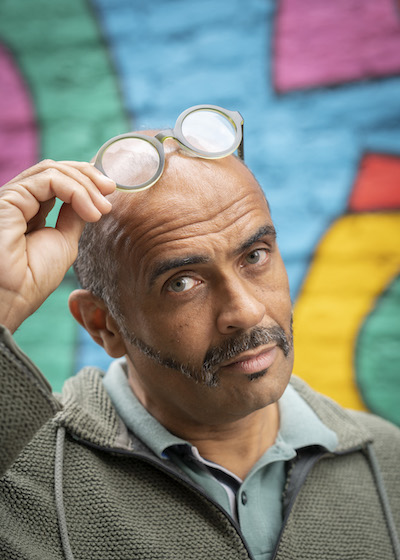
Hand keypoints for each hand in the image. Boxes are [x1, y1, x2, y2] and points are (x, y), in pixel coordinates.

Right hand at [0, 160, 115, 332]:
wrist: (15, 297)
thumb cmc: (34, 277)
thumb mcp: (65, 241)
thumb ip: (74, 216)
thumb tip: (91, 197)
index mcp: (31, 208)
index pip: (58, 179)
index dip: (86, 180)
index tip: (109, 192)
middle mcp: (20, 199)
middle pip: (56, 169)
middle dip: (89, 177)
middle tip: (111, 192)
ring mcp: (13, 196)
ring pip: (53, 170)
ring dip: (85, 185)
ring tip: (102, 208)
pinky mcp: (10, 197)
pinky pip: (48, 179)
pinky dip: (75, 191)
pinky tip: (89, 211)